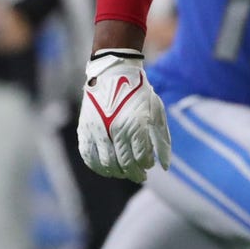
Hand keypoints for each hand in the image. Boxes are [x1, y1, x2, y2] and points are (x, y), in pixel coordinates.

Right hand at [77, 49, 169, 181]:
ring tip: (123, 172)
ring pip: (106, 163)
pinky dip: (97, 166)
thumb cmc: (139, 93)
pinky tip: (106, 168)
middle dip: (134, 173)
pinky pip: (88, 155)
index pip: (141, 157)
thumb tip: (164, 166)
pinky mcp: (85, 128)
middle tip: (139, 176)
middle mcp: (116, 128)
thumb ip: (161, 140)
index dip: (146, 165)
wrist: (113, 72)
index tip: (148, 165)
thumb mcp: (157, 112)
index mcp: (136, 124)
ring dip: (117, 172)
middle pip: (125, 164)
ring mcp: (98, 129)